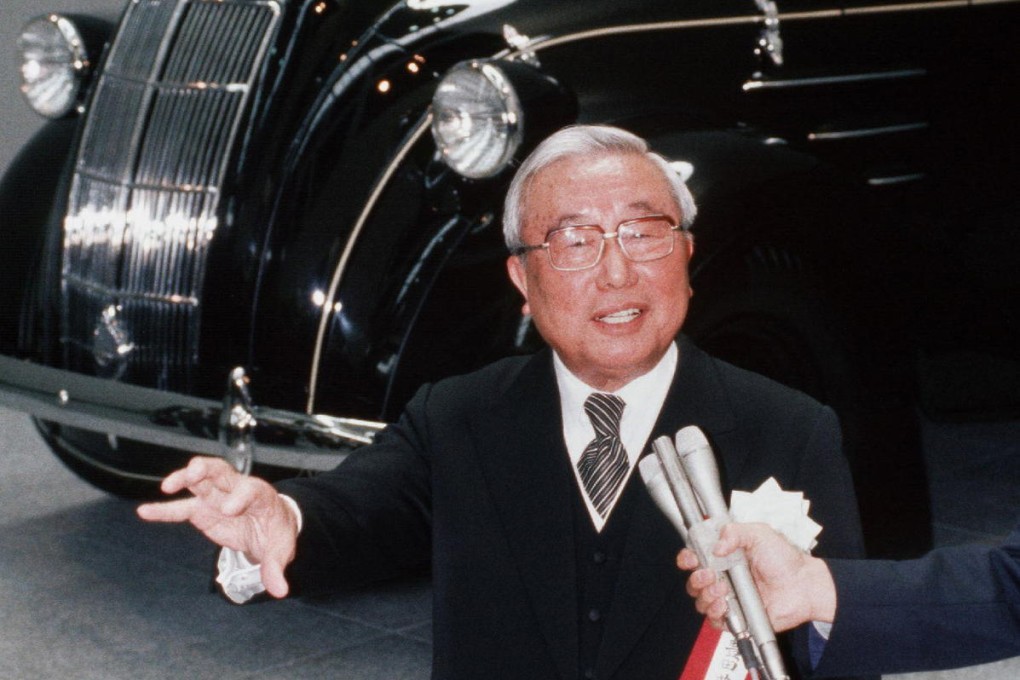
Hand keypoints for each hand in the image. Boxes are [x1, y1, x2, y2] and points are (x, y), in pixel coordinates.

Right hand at [137, 456, 298, 597]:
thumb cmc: (275, 532)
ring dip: (183, 478)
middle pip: (220, 470)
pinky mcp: (202, 509)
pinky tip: (144, 511)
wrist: (269, 527)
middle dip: (206, 469)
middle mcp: (236, 489)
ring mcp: (217, 497)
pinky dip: (163, 509)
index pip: (250, 490)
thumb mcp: (280, 549)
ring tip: (168, 486)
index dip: (240, 496)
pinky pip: (180, 508)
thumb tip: (279, 591)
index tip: (230, 509)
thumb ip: (275, 567)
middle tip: (194, 473)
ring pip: (198, 480)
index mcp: (259, 495)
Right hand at [677, 522, 836, 631]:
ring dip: (706, 595)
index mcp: (725, 557)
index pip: (695, 557)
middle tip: (711, 574)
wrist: (803, 586)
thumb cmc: (785, 560)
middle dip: (697, 578)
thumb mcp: (759, 534)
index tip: (690, 559)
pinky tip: (725, 606)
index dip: (688, 558)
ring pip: (701, 601)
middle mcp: (724, 578)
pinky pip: (715, 620)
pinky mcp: (737, 616)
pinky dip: (715, 614)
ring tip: (723, 591)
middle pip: (694, 581)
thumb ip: (734, 532)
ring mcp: (729, 598)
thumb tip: (715, 546)